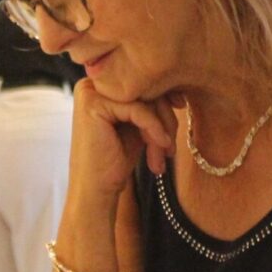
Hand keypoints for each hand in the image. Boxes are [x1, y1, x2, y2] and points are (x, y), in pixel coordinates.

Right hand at [67, 79, 178, 200]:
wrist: (96, 190)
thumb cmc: (116, 160)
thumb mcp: (138, 125)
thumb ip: (151, 104)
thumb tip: (178, 88)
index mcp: (103, 84)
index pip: (144, 82)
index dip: (166, 100)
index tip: (181, 115)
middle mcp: (93, 82)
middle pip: (145, 87)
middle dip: (166, 118)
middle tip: (170, 149)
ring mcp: (90, 92)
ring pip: (145, 98)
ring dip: (162, 128)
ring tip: (164, 155)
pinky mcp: (93, 104)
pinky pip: (139, 110)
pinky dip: (155, 130)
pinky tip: (162, 148)